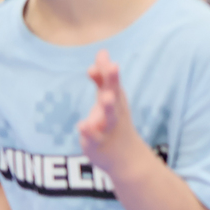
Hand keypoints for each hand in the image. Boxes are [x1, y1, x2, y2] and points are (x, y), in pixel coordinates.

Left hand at [77, 50, 144, 175]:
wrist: (127, 158)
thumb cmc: (115, 122)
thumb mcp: (110, 98)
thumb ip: (103, 77)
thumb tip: (102, 52)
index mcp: (116, 99)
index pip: (112, 81)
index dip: (107, 69)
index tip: (103, 55)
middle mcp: (114, 111)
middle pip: (114, 94)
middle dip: (113, 81)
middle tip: (113, 66)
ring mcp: (108, 128)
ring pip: (109, 116)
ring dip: (107, 107)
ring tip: (104, 97)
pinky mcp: (99, 144)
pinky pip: (94, 138)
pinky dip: (89, 132)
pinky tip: (82, 125)